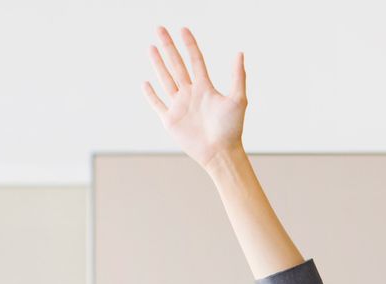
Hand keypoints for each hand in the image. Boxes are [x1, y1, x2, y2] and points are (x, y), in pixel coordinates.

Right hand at [142, 26, 246, 169]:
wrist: (221, 153)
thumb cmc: (232, 129)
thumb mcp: (238, 99)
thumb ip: (238, 76)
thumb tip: (240, 53)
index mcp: (205, 88)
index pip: (195, 61)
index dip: (189, 45)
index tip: (183, 29)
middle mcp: (191, 94)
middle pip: (176, 65)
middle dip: (168, 46)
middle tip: (160, 29)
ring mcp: (179, 106)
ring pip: (165, 79)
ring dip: (158, 63)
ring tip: (151, 47)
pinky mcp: (170, 120)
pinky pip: (157, 104)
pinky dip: (150, 94)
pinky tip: (146, 82)